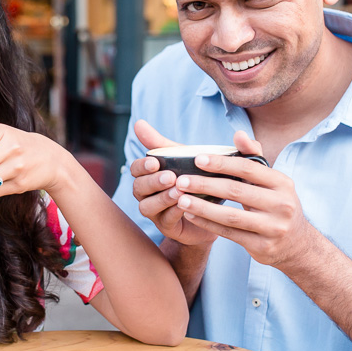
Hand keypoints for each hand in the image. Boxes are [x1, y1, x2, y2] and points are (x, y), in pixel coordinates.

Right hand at [130, 120, 217, 247]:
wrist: (215, 205)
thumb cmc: (194, 177)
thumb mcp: (181, 157)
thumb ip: (160, 143)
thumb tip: (138, 122)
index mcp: (148, 175)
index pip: (136, 169)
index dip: (142, 166)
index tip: (155, 162)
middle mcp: (147, 194)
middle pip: (138, 188)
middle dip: (153, 182)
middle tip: (169, 176)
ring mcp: (155, 212)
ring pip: (147, 207)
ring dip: (162, 198)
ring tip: (178, 191)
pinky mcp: (168, 227)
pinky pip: (165, 220)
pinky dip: (174, 211)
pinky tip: (186, 204)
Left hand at [173, 131, 315, 269]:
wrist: (296, 244)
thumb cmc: (276, 204)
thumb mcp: (272, 181)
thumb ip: (253, 157)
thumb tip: (239, 133)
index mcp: (282, 183)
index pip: (248, 168)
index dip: (222, 163)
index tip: (197, 159)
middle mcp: (281, 205)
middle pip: (236, 191)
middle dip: (205, 184)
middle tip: (181, 181)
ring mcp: (273, 228)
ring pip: (230, 216)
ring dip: (202, 207)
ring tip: (181, 199)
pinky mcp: (262, 247)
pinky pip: (229, 234)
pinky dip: (207, 224)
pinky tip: (190, 215)